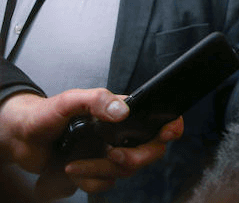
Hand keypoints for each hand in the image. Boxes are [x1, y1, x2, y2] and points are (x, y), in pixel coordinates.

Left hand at [0, 89, 181, 196]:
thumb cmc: (44, 114)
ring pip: (127, 171)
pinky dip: (88, 181)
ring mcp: (111, 153)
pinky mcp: (98, 171)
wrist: (21, 139)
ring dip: (100, 171)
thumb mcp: (69, 100)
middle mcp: (123, 133)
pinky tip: (72, 169)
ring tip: (75, 163)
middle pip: (151, 151)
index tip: (168, 133)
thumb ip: (96, 100)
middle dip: (135, 158)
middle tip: (113, 156)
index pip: (159, 117)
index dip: (171, 126)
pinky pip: (106, 185)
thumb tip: (123, 112)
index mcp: (123, 112)